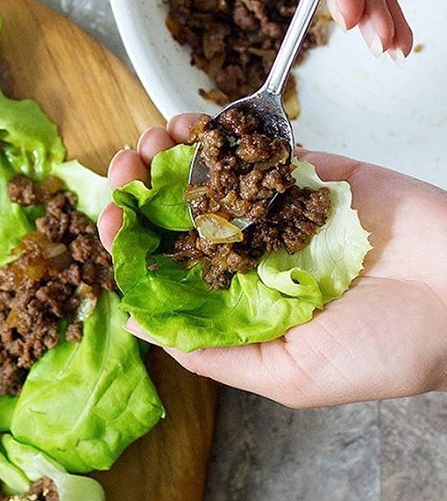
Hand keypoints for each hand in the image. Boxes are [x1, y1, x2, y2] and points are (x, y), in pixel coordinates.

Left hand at [99, 115, 446, 407]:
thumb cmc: (388, 348)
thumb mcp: (291, 375)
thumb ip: (216, 353)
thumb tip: (141, 326)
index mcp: (240, 298)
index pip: (169, 266)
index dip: (132, 240)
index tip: (113, 215)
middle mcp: (253, 251)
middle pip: (179, 213)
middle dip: (144, 185)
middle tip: (128, 164)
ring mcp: (280, 208)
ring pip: (210, 174)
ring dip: (172, 153)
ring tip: (154, 139)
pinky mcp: (311, 172)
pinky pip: (258, 148)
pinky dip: (222, 133)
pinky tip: (194, 125)